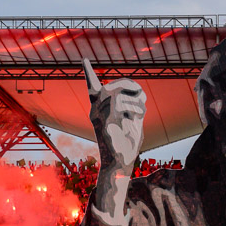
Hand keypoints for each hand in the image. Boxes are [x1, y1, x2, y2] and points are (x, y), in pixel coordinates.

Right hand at [84, 59, 144, 179]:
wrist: (120, 165)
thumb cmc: (126, 144)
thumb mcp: (132, 121)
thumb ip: (132, 105)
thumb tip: (139, 92)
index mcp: (100, 110)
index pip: (92, 88)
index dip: (88, 73)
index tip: (84, 60)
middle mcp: (96, 111)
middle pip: (112, 85)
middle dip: (129, 84)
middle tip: (140, 93)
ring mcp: (99, 116)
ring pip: (118, 93)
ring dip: (135, 99)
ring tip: (141, 111)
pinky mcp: (105, 121)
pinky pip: (120, 103)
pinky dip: (135, 107)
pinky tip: (138, 117)